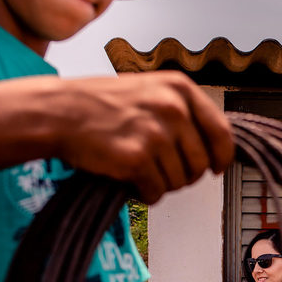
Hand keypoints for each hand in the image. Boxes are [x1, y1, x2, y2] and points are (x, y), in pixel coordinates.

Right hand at [56, 71, 233, 203]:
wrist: (60, 111)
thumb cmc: (102, 104)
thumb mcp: (151, 91)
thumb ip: (183, 111)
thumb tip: (215, 146)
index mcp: (180, 88)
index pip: (221, 133)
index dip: (222, 157)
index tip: (216, 168)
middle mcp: (173, 108)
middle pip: (199, 164)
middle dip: (183, 175)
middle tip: (160, 170)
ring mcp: (155, 133)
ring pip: (178, 181)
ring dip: (160, 184)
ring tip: (138, 168)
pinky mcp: (136, 158)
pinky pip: (155, 192)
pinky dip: (143, 193)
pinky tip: (128, 178)